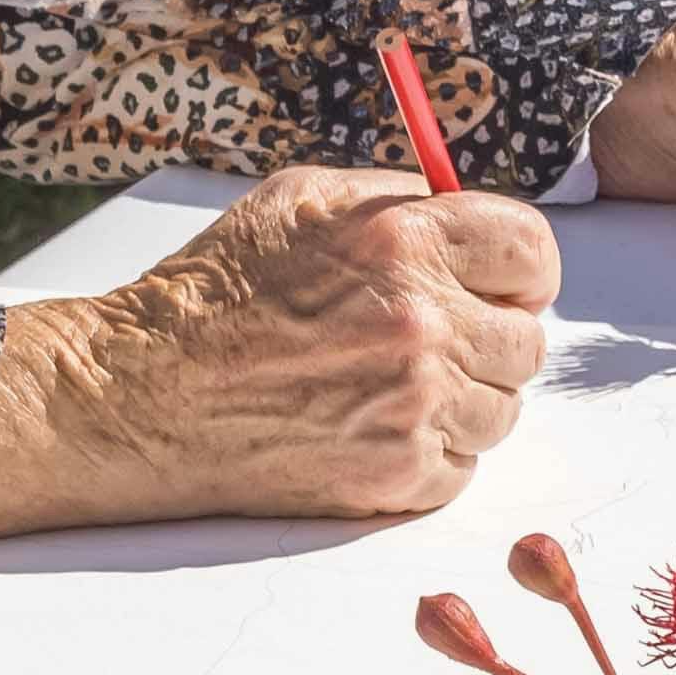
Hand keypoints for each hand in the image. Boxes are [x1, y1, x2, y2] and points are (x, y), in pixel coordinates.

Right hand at [0, 166, 558, 541]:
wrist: (142, 395)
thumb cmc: (211, 295)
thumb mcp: (297, 201)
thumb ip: (396, 197)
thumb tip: (464, 206)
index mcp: (404, 242)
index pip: (534, 251)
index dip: (520, 269)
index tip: (500, 283)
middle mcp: (422, 324)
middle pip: (527, 339)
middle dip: (486, 337)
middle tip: (427, 340)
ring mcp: (415, 408)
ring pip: (502, 409)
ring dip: (461, 400)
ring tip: (385, 386)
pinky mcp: (398, 477)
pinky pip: (462, 466)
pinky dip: (428, 453)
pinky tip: (365, 428)